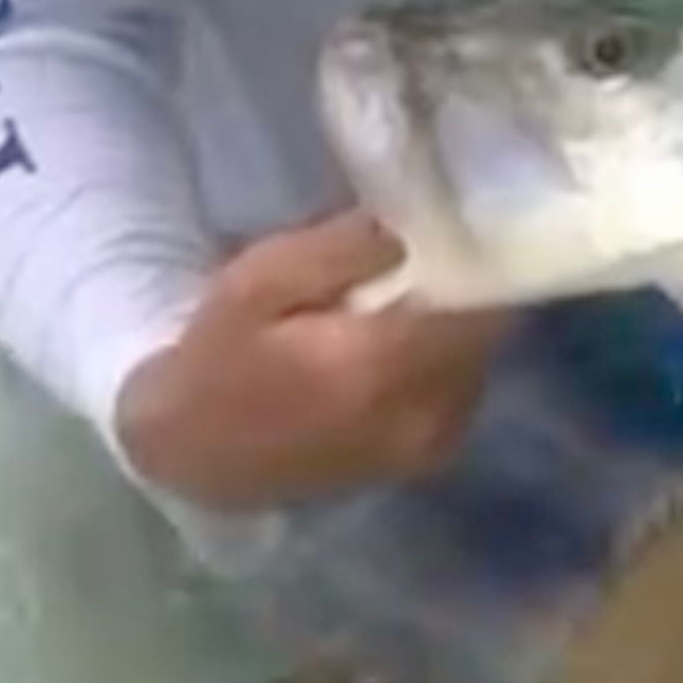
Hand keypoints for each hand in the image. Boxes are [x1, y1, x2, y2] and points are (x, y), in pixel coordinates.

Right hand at [111, 207, 513, 509]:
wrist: (191, 457)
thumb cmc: (218, 358)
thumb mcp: (259, 280)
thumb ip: (343, 250)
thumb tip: (414, 226)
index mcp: (385, 365)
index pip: (485, 299)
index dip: (478, 255)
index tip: (457, 224)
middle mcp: (427, 412)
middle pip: (490, 328)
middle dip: (464, 288)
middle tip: (421, 259)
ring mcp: (435, 443)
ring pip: (480, 357)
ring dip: (453, 326)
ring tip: (401, 304)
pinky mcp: (431, 458)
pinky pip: (463, 387)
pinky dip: (443, 362)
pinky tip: (395, 350)